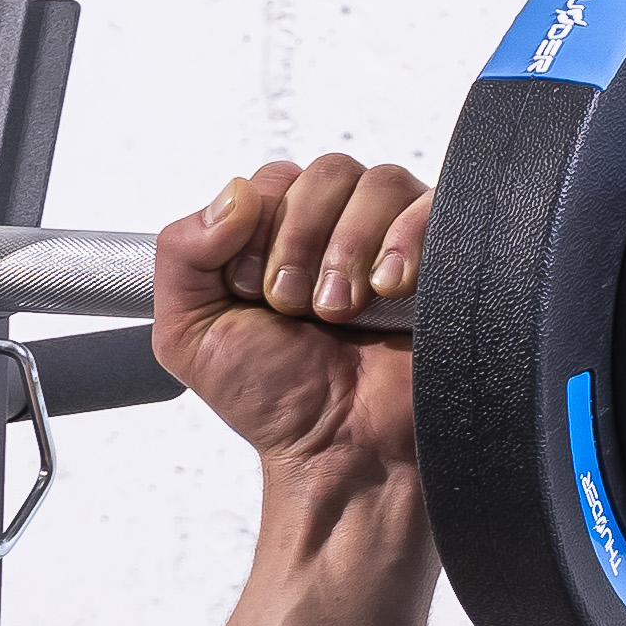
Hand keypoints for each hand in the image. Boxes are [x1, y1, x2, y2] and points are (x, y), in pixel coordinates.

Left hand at [151, 150, 425, 507]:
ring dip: (347, 249)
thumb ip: (180, 255)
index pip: (271, 180)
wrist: (340, 453)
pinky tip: (389, 289)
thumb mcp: (190, 334)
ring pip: (375, 182)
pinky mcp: (444, 254)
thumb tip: (233, 193)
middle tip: (297, 308)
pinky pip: (432, 203)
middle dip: (299, 242)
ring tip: (340, 312)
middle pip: (324, 172)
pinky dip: (404, 239)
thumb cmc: (275, 399)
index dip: (258, 230)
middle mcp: (337, 228)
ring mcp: (394, 238)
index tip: (255, 294)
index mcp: (278, 237)